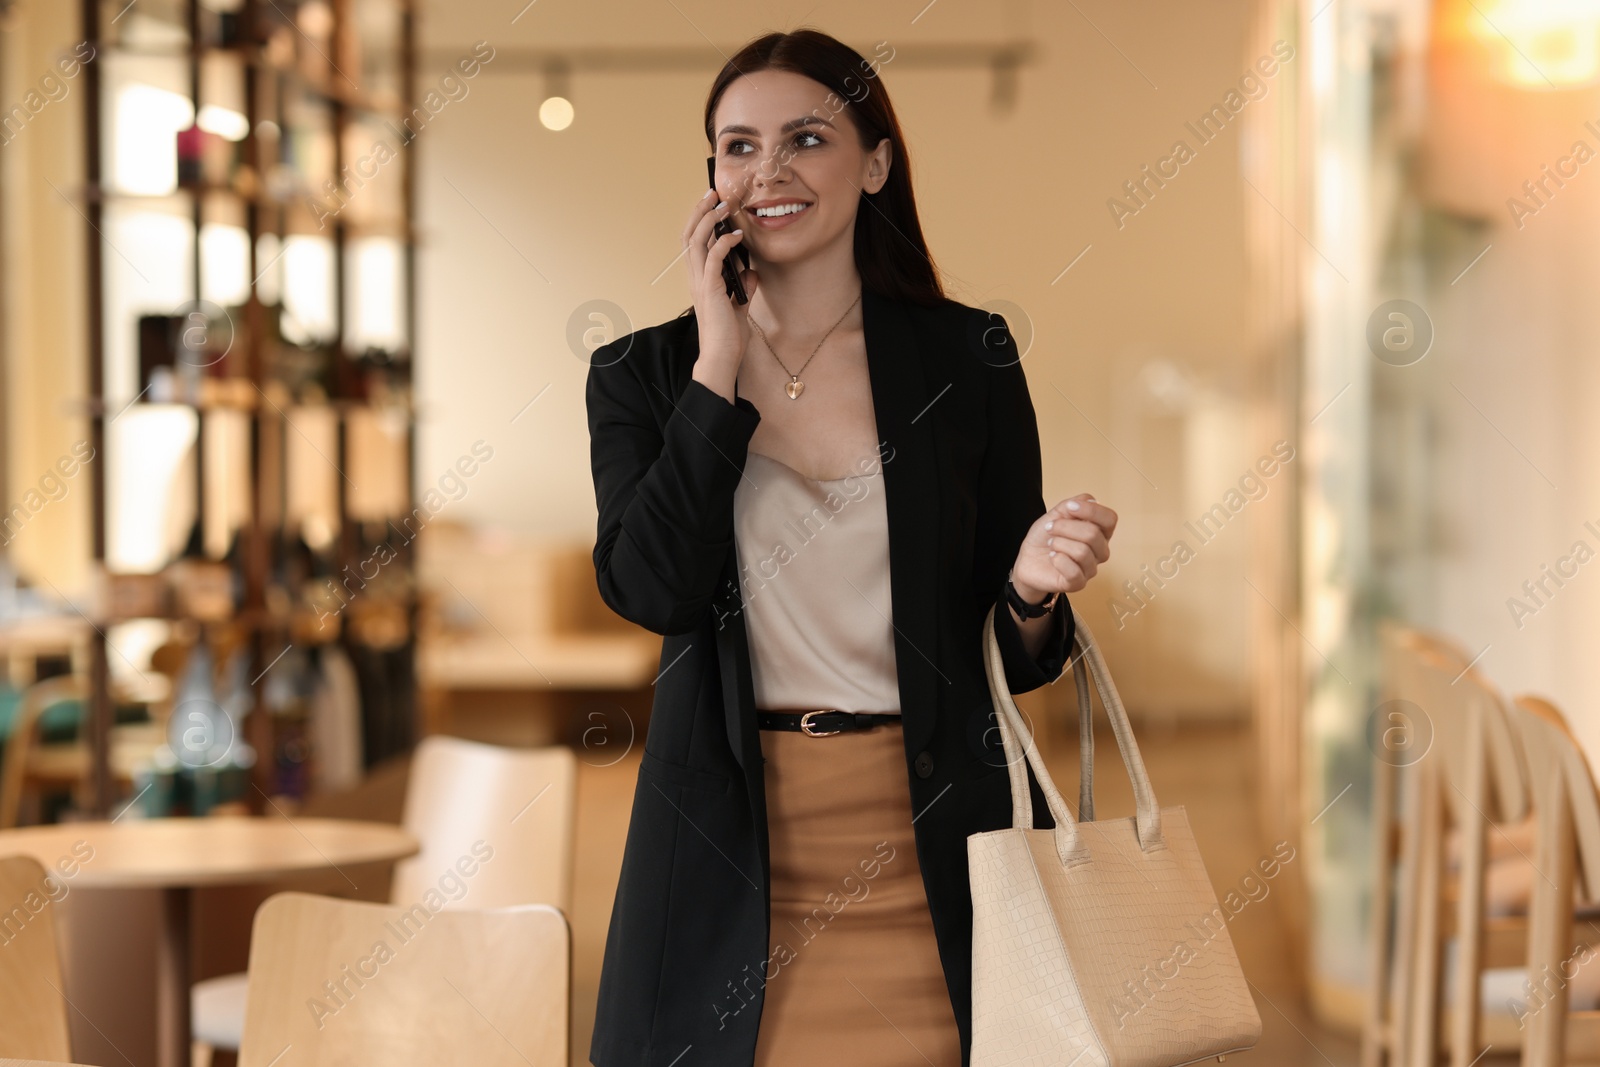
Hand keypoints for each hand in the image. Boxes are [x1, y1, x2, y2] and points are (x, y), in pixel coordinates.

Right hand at [683, 186, 759, 379]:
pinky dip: (723, 242)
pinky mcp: (709, 289)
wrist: (723, 357)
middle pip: (689, 234)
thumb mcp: (739, 305)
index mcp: (699, 279)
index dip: (700, 220)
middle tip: (713, 192)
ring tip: (723, 205)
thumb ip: (743, 287)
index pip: (693, 242)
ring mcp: (700, 282)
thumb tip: (752, 272)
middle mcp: (695, 277)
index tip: (713, 203)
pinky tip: (736, 235)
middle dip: (700, 211)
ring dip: (709, 219)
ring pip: (695, 240)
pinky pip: (712, 257)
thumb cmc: (728, 336)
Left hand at [1010, 493, 1117, 601]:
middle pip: (1093, 534)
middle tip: (1050, 528)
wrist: (1028, 559)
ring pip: (1082, 552)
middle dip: (1065, 527)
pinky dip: (1058, 560)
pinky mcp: (1078, 583)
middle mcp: (1100, 551)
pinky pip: (1074, 571)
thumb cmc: (1045, 537)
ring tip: (1051, 544)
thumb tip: (1091, 501)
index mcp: (1099, 532)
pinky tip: (1053, 558)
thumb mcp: (1055, 515)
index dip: (1091, 511)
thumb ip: (1072, 506)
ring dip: (1059, 543)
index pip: (1110, 519)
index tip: (1069, 508)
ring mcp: (1091, 568)